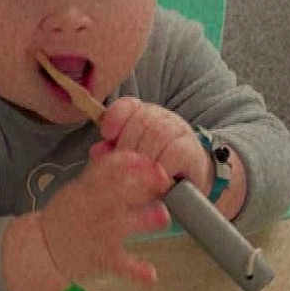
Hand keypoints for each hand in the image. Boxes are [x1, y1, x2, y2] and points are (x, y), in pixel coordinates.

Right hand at [39, 148, 172, 287]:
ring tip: (163, 217)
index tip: (152, 163)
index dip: (136, 163)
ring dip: (147, 220)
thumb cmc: (66, 216)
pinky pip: (121, 265)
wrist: (44, 248)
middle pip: (124, 191)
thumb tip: (134, 158)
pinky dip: (137, 272)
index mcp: (87, 188)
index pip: (112, 167)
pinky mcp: (103, 258)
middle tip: (164, 184)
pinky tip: (152, 275)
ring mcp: (100, 234)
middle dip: (147, 185)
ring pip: (126, 224)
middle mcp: (95, 208)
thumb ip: (103, 174)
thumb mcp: (78, 188)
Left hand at [95, 99, 248, 220]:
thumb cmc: (153, 171)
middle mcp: (161, 118)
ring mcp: (178, 131)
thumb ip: (111, 155)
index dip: (115, 118)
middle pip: (139, 122)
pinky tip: (157, 180)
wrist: (187, 184)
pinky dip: (162, 167)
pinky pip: (173, 152)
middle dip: (128, 149)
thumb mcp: (129, 162)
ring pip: (156, 135)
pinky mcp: (191, 149)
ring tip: (139, 178)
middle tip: (124, 171)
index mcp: (142, 116)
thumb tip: (98, 151)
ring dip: (145, 160)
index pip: (127, 106)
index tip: (107, 134)